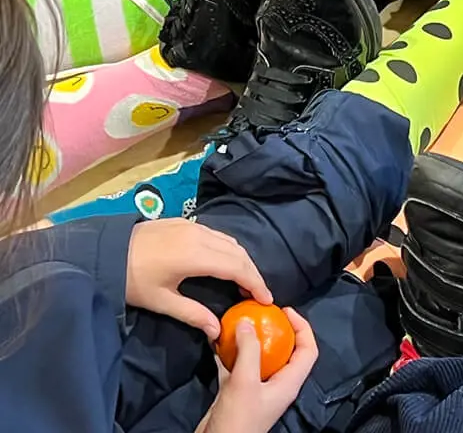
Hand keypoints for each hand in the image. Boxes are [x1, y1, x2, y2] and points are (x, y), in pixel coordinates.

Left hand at [126, 220, 272, 338]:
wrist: (105, 252)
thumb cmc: (133, 280)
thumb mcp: (161, 302)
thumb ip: (193, 314)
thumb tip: (217, 331)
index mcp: (196, 255)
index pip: (237, 267)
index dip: (255, 282)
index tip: (266, 300)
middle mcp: (200, 235)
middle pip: (238, 252)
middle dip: (252, 272)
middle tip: (258, 294)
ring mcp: (192, 225)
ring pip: (229, 240)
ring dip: (241, 259)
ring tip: (244, 281)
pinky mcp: (184, 221)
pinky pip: (216, 234)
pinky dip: (228, 249)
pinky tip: (224, 263)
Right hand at [201, 309, 317, 432]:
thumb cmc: (238, 420)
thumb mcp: (244, 382)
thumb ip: (248, 349)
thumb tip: (248, 321)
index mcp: (288, 383)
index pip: (307, 350)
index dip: (302, 326)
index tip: (285, 310)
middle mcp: (276, 384)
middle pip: (283, 350)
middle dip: (274, 329)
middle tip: (259, 313)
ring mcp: (257, 388)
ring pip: (259, 357)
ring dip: (249, 339)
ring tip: (239, 320)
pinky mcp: (238, 392)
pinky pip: (237, 366)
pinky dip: (230, 352)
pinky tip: (218, 339)